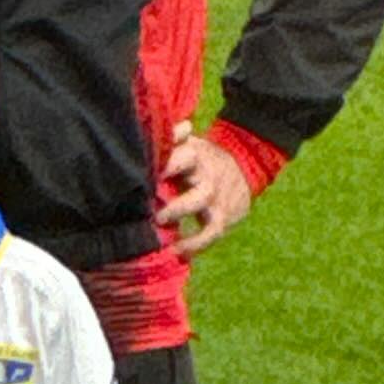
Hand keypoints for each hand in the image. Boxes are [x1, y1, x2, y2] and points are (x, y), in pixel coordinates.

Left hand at [155, 119, 251, 258]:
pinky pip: (211, 231)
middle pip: (188, 163)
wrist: (246, 164)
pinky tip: (177, 253)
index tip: (138, 163)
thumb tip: (150, 131)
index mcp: (191, 151)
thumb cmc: (199, 159)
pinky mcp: (222, 215)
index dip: (160, 153)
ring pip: (201, 198)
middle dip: (166, 173)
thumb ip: (168, 141)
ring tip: (157, 222)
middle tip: (145, 190)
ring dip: (178, 209)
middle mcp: (203, 169)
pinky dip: (195, 244)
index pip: (176, 144)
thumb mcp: (187, 145)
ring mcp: (214, 192)